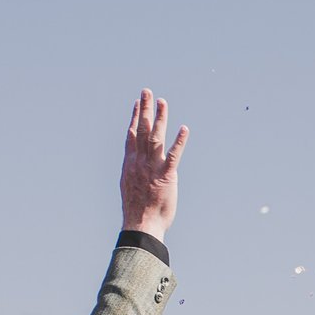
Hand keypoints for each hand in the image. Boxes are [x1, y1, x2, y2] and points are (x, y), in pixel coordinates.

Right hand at [120, 90, 187, 238]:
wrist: (141, 223)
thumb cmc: (138, 209)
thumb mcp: (130, 185)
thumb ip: (134, 171)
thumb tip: (134, 166)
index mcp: (130, 162)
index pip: (131, 134)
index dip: (134, 117)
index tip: (136, 103)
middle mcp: (139, 161)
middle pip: (141, 130)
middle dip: (145, 109)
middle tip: (147, 91)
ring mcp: (152, 167)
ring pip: (156, 137)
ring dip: (160, 118)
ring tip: (163, 101)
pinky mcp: (166, 176)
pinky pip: (173, 156)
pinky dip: (179, 141)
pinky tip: (184, 129)